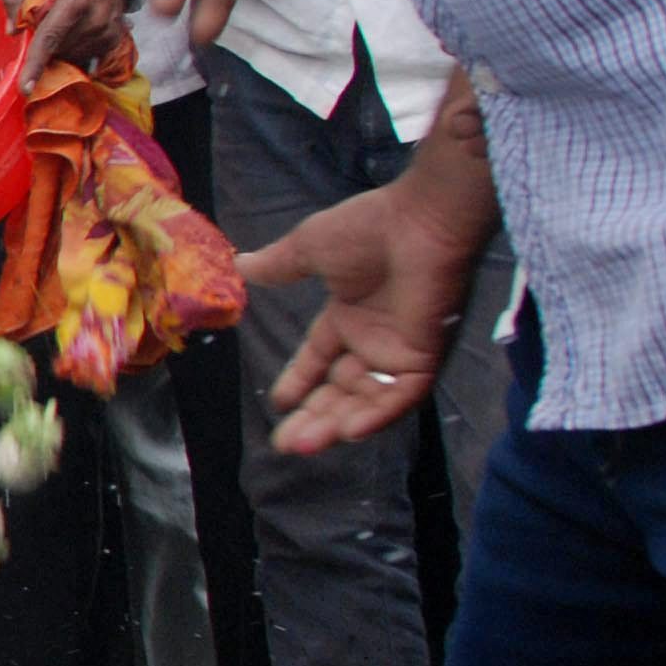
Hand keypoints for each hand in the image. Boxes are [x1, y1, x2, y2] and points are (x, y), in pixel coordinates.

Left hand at [5, 0, 132, 75]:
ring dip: (60, 45)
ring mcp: (108, 30)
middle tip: (47, 17)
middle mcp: (95, 18)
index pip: (51, 38)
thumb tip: (12, 31)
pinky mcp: (115, 38)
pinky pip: (87, 55)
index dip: (36, 64)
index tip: (26, 88)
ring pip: (71, 54)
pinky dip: (74, 46)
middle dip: (45, 41)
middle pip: (58, 48)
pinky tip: (75, 29)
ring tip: (64, 19)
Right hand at [240, 86, 499, 453]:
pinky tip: (349, 432)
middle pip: (340, 391)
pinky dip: (377, 416)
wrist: (420, 221)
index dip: (300, 382)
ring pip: (367, 401)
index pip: (320, 360)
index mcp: (350, 316)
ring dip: (338, 425)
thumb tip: (241, 264)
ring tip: (305, 445)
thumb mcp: (310, 248)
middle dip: (313, 418)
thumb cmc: (369, 229)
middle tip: (285, 444)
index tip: (278, 403)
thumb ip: (279, 265)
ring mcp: (399, 350)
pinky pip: (401, 396)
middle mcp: (374, 339)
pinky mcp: (423, 356)